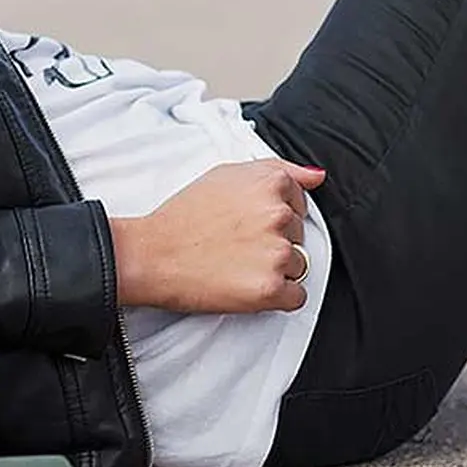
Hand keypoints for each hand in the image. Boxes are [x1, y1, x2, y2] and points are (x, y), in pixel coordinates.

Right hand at [110, 159, 324, 314]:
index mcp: (270, 183)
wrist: (151, 254)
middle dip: (274, 240)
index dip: (272, 214)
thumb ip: (277, 169)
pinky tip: (245, 283)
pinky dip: (275, 296)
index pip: (299, 202)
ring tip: (236, 262)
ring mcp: (277, 253)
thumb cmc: (182, 216)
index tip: (248, 221)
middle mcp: (278, 215)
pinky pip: (296, 296)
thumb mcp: (225, 174)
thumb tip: (315, 177)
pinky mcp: (271, 288)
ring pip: (298, 265)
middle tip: (235, 242)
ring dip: (274, 268)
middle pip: (299, 234)